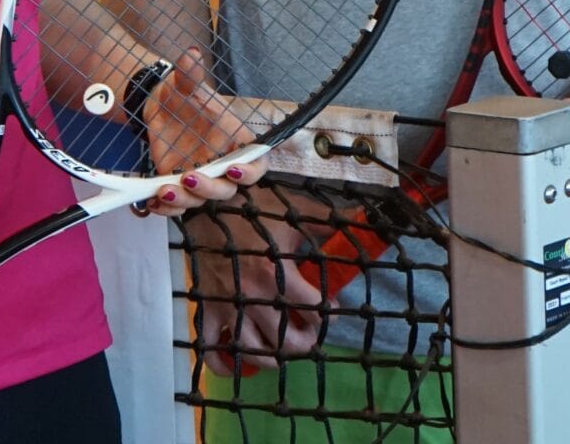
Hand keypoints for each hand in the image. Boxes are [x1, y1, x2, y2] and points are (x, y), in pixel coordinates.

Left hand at [136, 48, 266, 214]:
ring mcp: (201, 178)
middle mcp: (222, 164)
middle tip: (189, 177)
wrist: (161, 106)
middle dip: (210, 188)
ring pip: (200, 200)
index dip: (250, 172)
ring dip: (185, 200)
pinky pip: (178, 205)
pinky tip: (152, 202)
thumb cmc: (185, 95)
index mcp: (235, 141)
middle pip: (226, 189)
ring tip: (164, 190)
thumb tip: (190, 54)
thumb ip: (191, 73)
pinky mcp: (180, 186)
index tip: (233, 169)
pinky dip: (166, 208)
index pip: (255, 164)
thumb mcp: (186, 82)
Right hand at [184, 207, 323, 374]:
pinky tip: (237, 365)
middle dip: (304, 344)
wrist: (207, 205)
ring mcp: (227, 305)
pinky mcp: (207, 308)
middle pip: (285, 340)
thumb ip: (327, 220)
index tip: (331, 311)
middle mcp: (253, 295)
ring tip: (281, 351)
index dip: (328, 315)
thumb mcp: (293, 210)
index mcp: (276, 273)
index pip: (312, 308)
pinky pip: (211, 347)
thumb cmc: (253, 209)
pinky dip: (223, 364)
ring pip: (252, 349)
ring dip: (271, 358)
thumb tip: (363, 217)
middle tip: (310, 337)